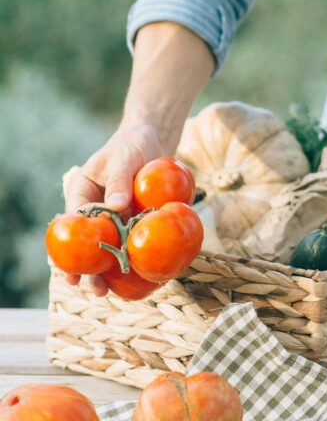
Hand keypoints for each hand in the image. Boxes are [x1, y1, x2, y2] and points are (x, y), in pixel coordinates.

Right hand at [61, 122, 175, 296]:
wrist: (155, 137)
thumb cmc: (133, 143)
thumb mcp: (124, 158)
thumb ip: (119, 180)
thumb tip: (115, 207)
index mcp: (82, 193)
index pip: (71, 225)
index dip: (69, 251)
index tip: (71, 272)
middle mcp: (94, 208)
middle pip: (86, 243)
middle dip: (86, 269)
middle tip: (94, 289)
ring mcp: (114, 215)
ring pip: (106, 247)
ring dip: (105, 269)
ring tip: (107, 292)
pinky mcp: (132, 218)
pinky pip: (129, 240)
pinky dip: (128, 256)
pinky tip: (133, 275)